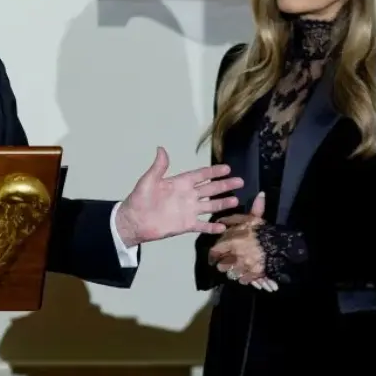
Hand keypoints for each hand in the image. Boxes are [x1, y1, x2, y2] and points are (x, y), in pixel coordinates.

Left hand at [115, 147, 243, 246]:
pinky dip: (212, 227)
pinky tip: (224, 227)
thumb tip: (161, 148)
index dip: (213, 172)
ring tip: (236, 200)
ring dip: (223, 203)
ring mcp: (189, 211)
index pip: (201, 175)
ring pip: (210, 206)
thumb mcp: (149, 180)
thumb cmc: (140, 198)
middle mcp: (188, 196)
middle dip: (225, 185)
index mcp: (180, 183)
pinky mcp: (187, 225)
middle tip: (240, 181)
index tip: (227, 168)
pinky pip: (202, 226)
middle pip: (210, 189)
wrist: (134, 220)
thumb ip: (159, 166)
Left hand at [209, 192, 275, 288]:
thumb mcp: (255, 219)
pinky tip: (244, 275)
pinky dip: (242, 278)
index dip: (213, 254)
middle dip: (222, 264)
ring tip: (234, 269)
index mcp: (231, 242)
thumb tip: (259, 194)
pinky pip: (242, 280)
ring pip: (230, 273)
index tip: (213, 256)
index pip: (214, 252)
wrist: (281, 247)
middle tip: (223, 263)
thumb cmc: (264, 232)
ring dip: (231, 271)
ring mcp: (243, 266)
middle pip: (221, 265)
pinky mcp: (252, 275)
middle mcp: (234, 255)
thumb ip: (250, 210)